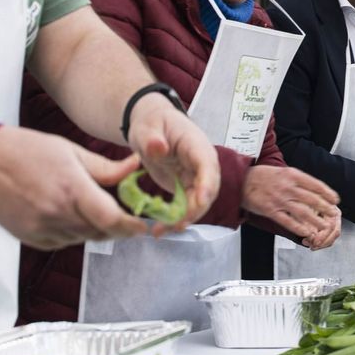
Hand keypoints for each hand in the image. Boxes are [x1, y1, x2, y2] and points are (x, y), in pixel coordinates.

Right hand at [0, 127, 150, 249]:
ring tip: (84, 205)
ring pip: (83, 239)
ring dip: (92, 228)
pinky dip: (71, 232)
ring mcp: (42, 229)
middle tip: (121, 213)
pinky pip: (63, 242)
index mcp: (72, 189)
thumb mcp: (71, 151)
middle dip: (115, 226)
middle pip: (101, 232)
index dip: (132, 227)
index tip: (142, 225)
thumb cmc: (27, 150)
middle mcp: (58, 214)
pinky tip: (64, 212)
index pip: (112, 220)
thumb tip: (135, 168)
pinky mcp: (31, 239)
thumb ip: (106, 168)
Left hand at [125, 94, 220, 228]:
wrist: (152, 126)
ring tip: (161, 231)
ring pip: (199, 202)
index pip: (207, 165)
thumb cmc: (152, 123)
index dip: (206, 184)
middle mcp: (202, 162)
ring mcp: (197, 176)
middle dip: (195, 209)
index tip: (200, 201)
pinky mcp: (188, 187)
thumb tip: (158, 147)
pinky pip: (187, 206)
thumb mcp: (146, 128)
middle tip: (176, 225)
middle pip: (208, 189)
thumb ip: (152, 138)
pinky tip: (160, 229)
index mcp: (196, 144)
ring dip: (184, 219)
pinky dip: (175, 218)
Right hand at [241, 164, 340, 249]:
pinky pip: (287, 221)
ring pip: (302, 212)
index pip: (315, 184)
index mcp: (291, 175)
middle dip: (325, 207)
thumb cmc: (261, 176)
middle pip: (311, 199)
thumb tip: (313, 187)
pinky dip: (298, 228)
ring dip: (315, 220)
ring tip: (324, 226)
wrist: (240, 180)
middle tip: (334, 213)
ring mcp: (279, 200)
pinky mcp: (271, 211)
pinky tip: (306, 232)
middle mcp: (287, 187)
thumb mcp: (282, 171)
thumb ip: (297, 179)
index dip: (327, 193)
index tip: (335, 199)